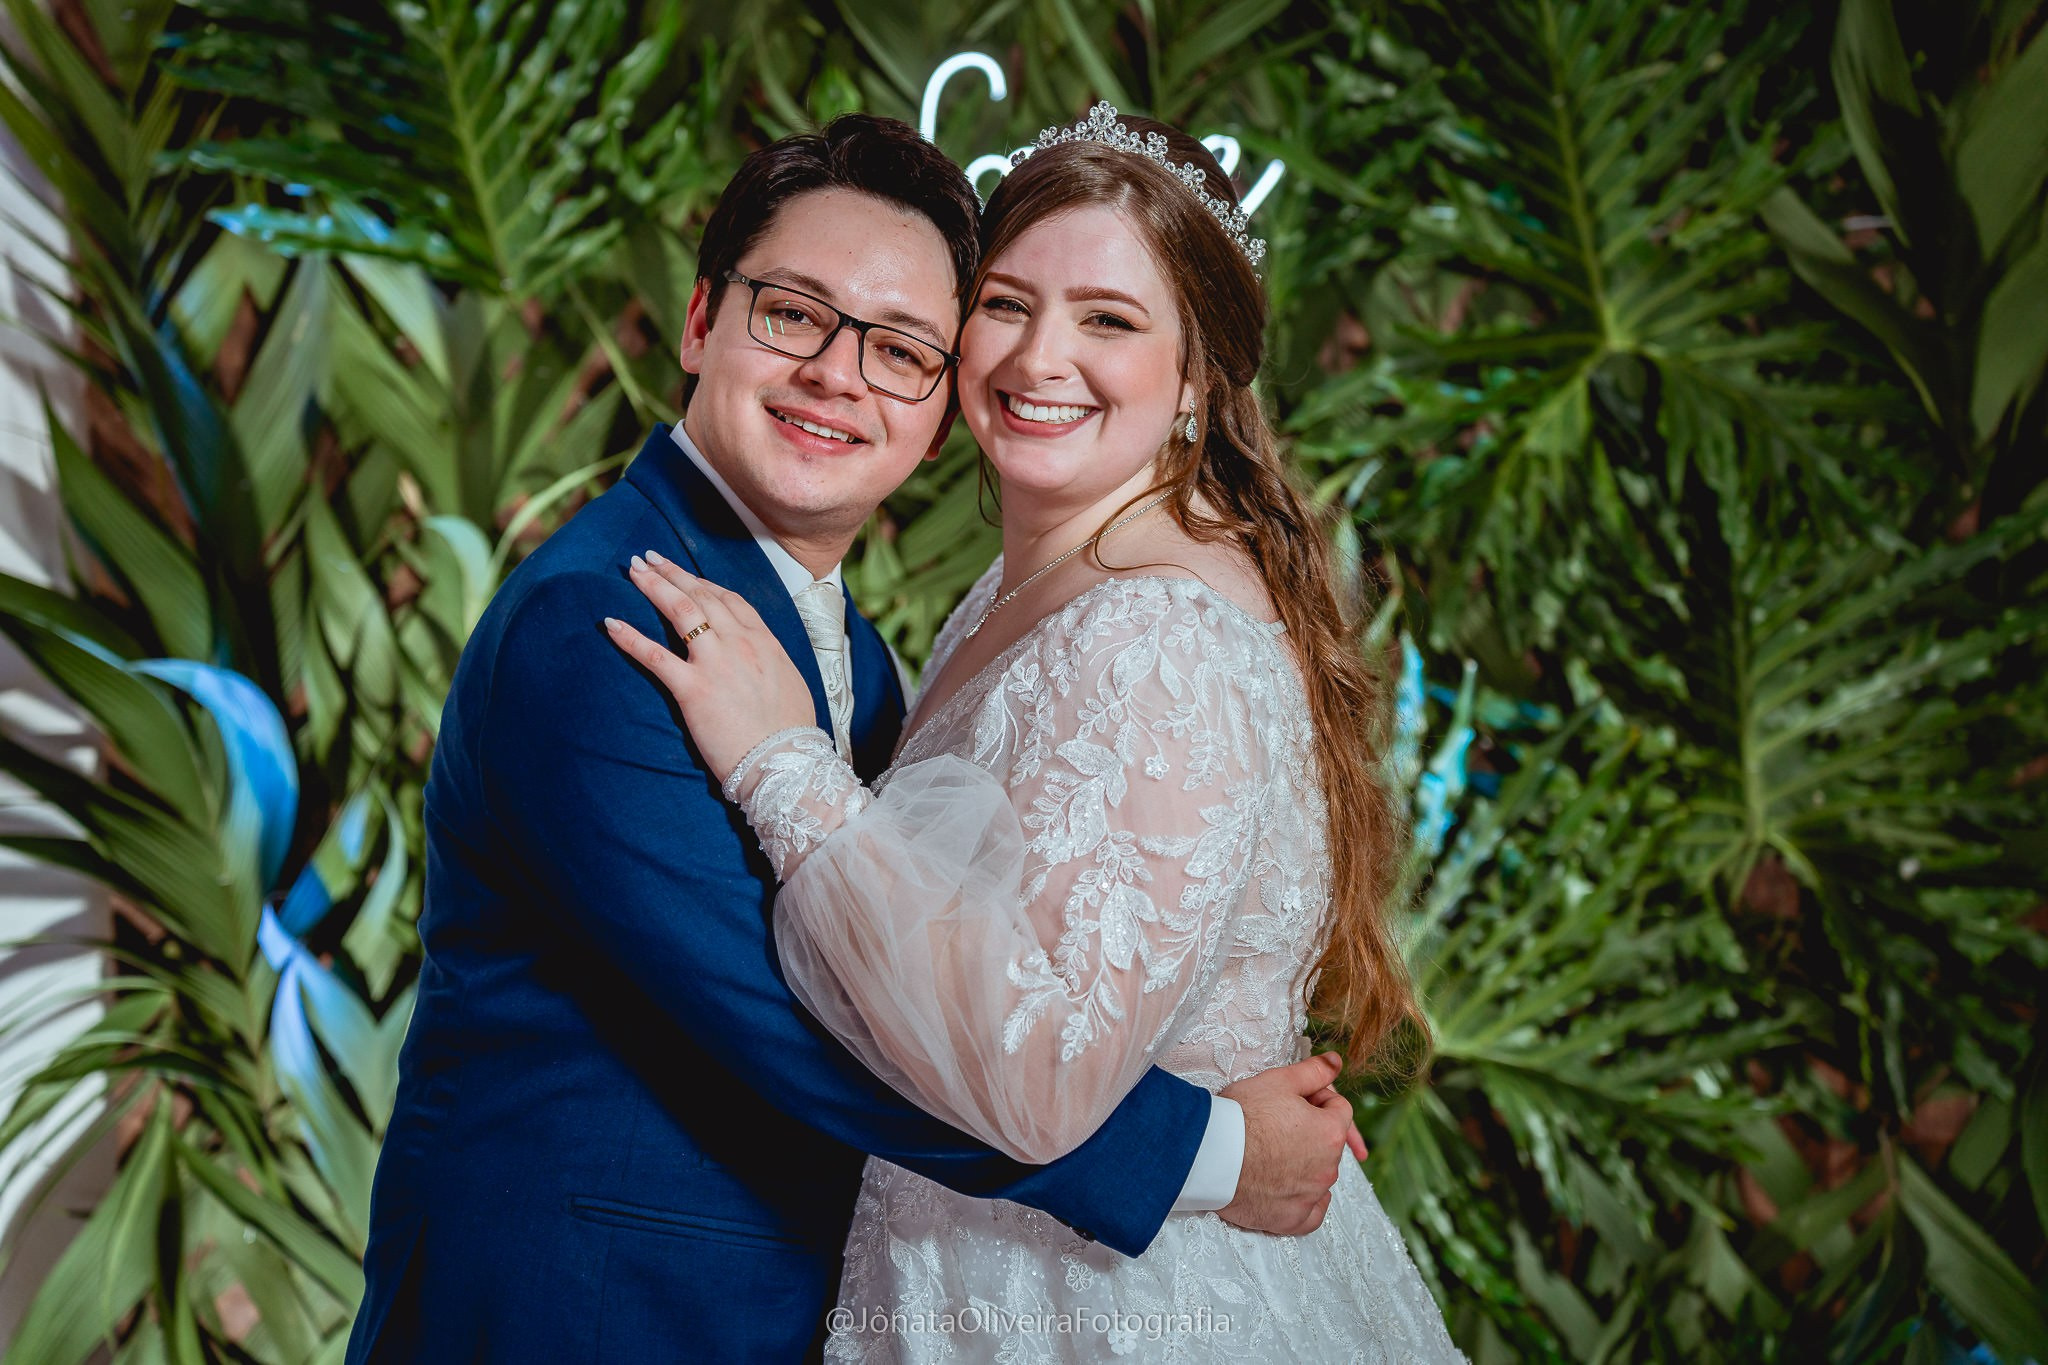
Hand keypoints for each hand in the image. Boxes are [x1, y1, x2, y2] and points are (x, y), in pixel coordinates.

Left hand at [604, 551, 816, 782]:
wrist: (786, 762)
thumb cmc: (791, 733)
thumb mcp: (790, 684)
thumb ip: (771, 664)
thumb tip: (762, 662)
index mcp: (764, 642)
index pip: (730, 600)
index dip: (703, 582)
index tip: (685, 574)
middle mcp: (740, 644)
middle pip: (701, 596)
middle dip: (672, 572)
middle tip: (648, 557)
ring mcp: (716, 664)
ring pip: (680, 611)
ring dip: (653, 586)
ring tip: (632, 570)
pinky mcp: (693, 689)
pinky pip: (655, 655)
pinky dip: (630, 637)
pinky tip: (610, 623)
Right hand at [1217, 1052, 1354, 1235]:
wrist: (1209, 1154)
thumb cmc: (1242, 1115)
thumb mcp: (1279, 1081)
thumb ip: (1314, 1071)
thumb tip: (1337, 1061)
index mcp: (1330, 1133)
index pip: (1339, 1110)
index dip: (1317, 1099)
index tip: (1293, 1100)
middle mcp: (1328, 1168)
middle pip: (1329, 1143)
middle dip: (1311, 1131)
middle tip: (1276, 1123)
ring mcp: (1311, 1196)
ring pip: (1319, 1175)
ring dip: (1304, 1163)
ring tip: (1271, 1152)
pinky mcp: (1291, 1219)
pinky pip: (1312, 1213)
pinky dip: (1305, 1201)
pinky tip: (1290, 1188)